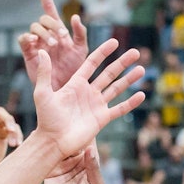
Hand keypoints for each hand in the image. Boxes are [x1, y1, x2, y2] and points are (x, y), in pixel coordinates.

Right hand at [21, 0, 90, 89]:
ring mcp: (36, 43)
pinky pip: (23, 40)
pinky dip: (28, 38)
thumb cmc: (76, 71)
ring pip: (34, 28)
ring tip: (53, 45)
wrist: (67, 89)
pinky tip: (36, 43)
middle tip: (62, 37)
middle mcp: (45, 34)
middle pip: (43, 19)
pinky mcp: (28, 53)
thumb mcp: (82, 51)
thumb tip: (74, 17)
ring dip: (44, 33)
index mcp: (58, 30)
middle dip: (52, 25)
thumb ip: (81, 33)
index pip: (48, 7)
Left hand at [28, 37, 143, 158]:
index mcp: (76, 84)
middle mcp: (88, 92)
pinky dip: (130, 103)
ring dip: (129, 79)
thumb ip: (44, 73)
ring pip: (117, 89)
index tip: (115, 42)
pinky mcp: (102, 119)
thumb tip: (42, 51)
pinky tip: (141, 95)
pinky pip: (119, 109)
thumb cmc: (46, 118)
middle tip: (136, 53)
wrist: (54, 141)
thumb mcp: (42, 93)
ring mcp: (97, 105)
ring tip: (141, 69)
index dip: (103, 52)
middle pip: (109, 73)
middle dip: (122, 63)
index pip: (92, 63)